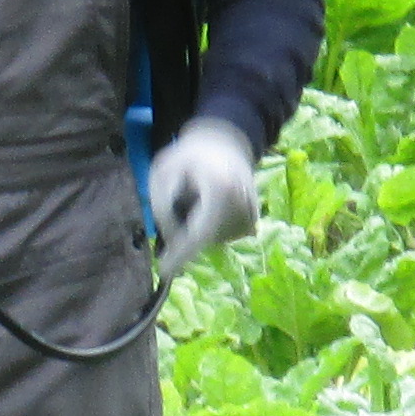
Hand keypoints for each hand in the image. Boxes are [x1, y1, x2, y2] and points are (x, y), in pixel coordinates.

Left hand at [148, 114, 260, 264]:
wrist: (225, 145)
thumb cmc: (189, 157)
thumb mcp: (163, 173)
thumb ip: (162, 207)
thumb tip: (173, 242)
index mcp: (221, 190)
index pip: (199, 233)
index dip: (180, 255)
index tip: (163, 271)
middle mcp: (242, 205)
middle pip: (203, 238)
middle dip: (184, 232)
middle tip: (180, 200)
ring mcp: (251, 216)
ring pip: (211, 241)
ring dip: (197, 228)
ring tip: (200, 197)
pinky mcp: (252, 223)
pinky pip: (220, 238)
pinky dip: (209, 228)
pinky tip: (211, 205)